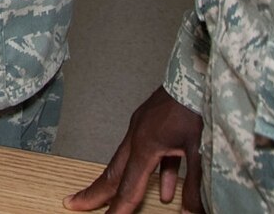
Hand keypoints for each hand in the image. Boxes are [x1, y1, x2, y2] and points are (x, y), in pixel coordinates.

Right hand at [64, 87, 204, 211]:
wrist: (196, 73)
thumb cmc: (196, 107)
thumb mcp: (199, 151)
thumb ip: (194, 184)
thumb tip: (192, 212)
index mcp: (145, 145)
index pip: (127, 185)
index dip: (118, 208)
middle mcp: (137, 137)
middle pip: (113, 172)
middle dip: (95, 192)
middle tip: (74, 203)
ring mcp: (142, 128)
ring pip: (126, 162)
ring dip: (121, 183)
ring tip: (117, 203)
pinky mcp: (151, 123)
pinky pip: (145, 153)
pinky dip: (152, 173)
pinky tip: (165, 190)